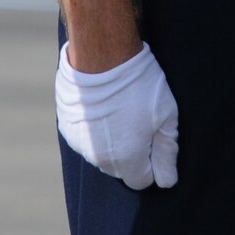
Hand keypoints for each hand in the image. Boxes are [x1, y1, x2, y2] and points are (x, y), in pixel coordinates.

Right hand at [55, 42, 179, 189]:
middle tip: (138, 119)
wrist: (100, 53)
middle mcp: (100, 158)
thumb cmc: (138, 83)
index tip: (154, 136)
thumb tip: (167, 180)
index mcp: (127, 159)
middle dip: (132, 152)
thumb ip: (167, 152)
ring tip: (119, 108)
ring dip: (111, 140)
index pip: (142, 179)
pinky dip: (93, 128)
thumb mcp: (166, 114)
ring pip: (101, 153)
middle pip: (121, 169)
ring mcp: (79, 143)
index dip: (152, 161)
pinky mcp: (66, 127)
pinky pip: (85, 138)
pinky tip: (101, 105)